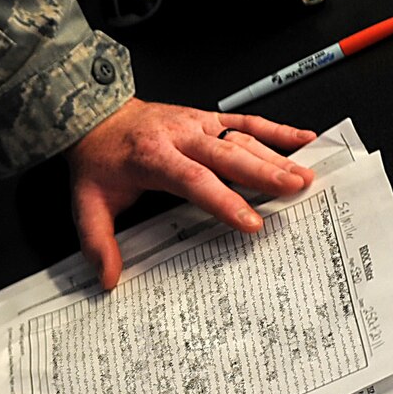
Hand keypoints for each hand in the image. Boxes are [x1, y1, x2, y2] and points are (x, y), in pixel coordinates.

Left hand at [67, 99, 316, 289]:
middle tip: (294, 190)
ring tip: (304, 176)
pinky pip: (245, 120)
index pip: (193, 179)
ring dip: (275, 155)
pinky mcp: (208, 119)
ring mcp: (196, 124)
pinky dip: (275, 129)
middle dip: (263, 172)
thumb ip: (98, 241)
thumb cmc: (100, 159)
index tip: (250, 221)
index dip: (223, 199)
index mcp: (152, 156)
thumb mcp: (88, 202)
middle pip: (226, 155)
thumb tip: (109, 277)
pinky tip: (302, 139)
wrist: (96, 116)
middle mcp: (179, 136)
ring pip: (241, 138)